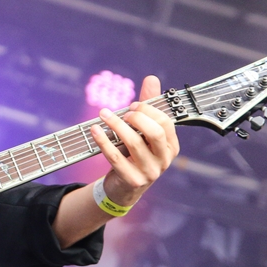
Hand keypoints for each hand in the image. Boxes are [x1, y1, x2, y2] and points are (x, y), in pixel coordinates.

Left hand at [89, 74, 179, 207]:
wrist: (125, 187)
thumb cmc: (135, 154)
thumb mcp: (144, 132)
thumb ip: (149, 106)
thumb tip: (151, 79)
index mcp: (171, 146)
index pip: (166, 123)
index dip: (149, 110)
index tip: (133, 104)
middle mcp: (163, 159)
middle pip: (155, 133)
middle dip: (137, 118)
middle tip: (124, 112)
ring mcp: (149, 171)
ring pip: (134, 144)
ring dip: (116, 125)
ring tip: (104, 114)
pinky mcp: (132, 180)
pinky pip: (116, 157)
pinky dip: (103, 141)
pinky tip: (95, 130)